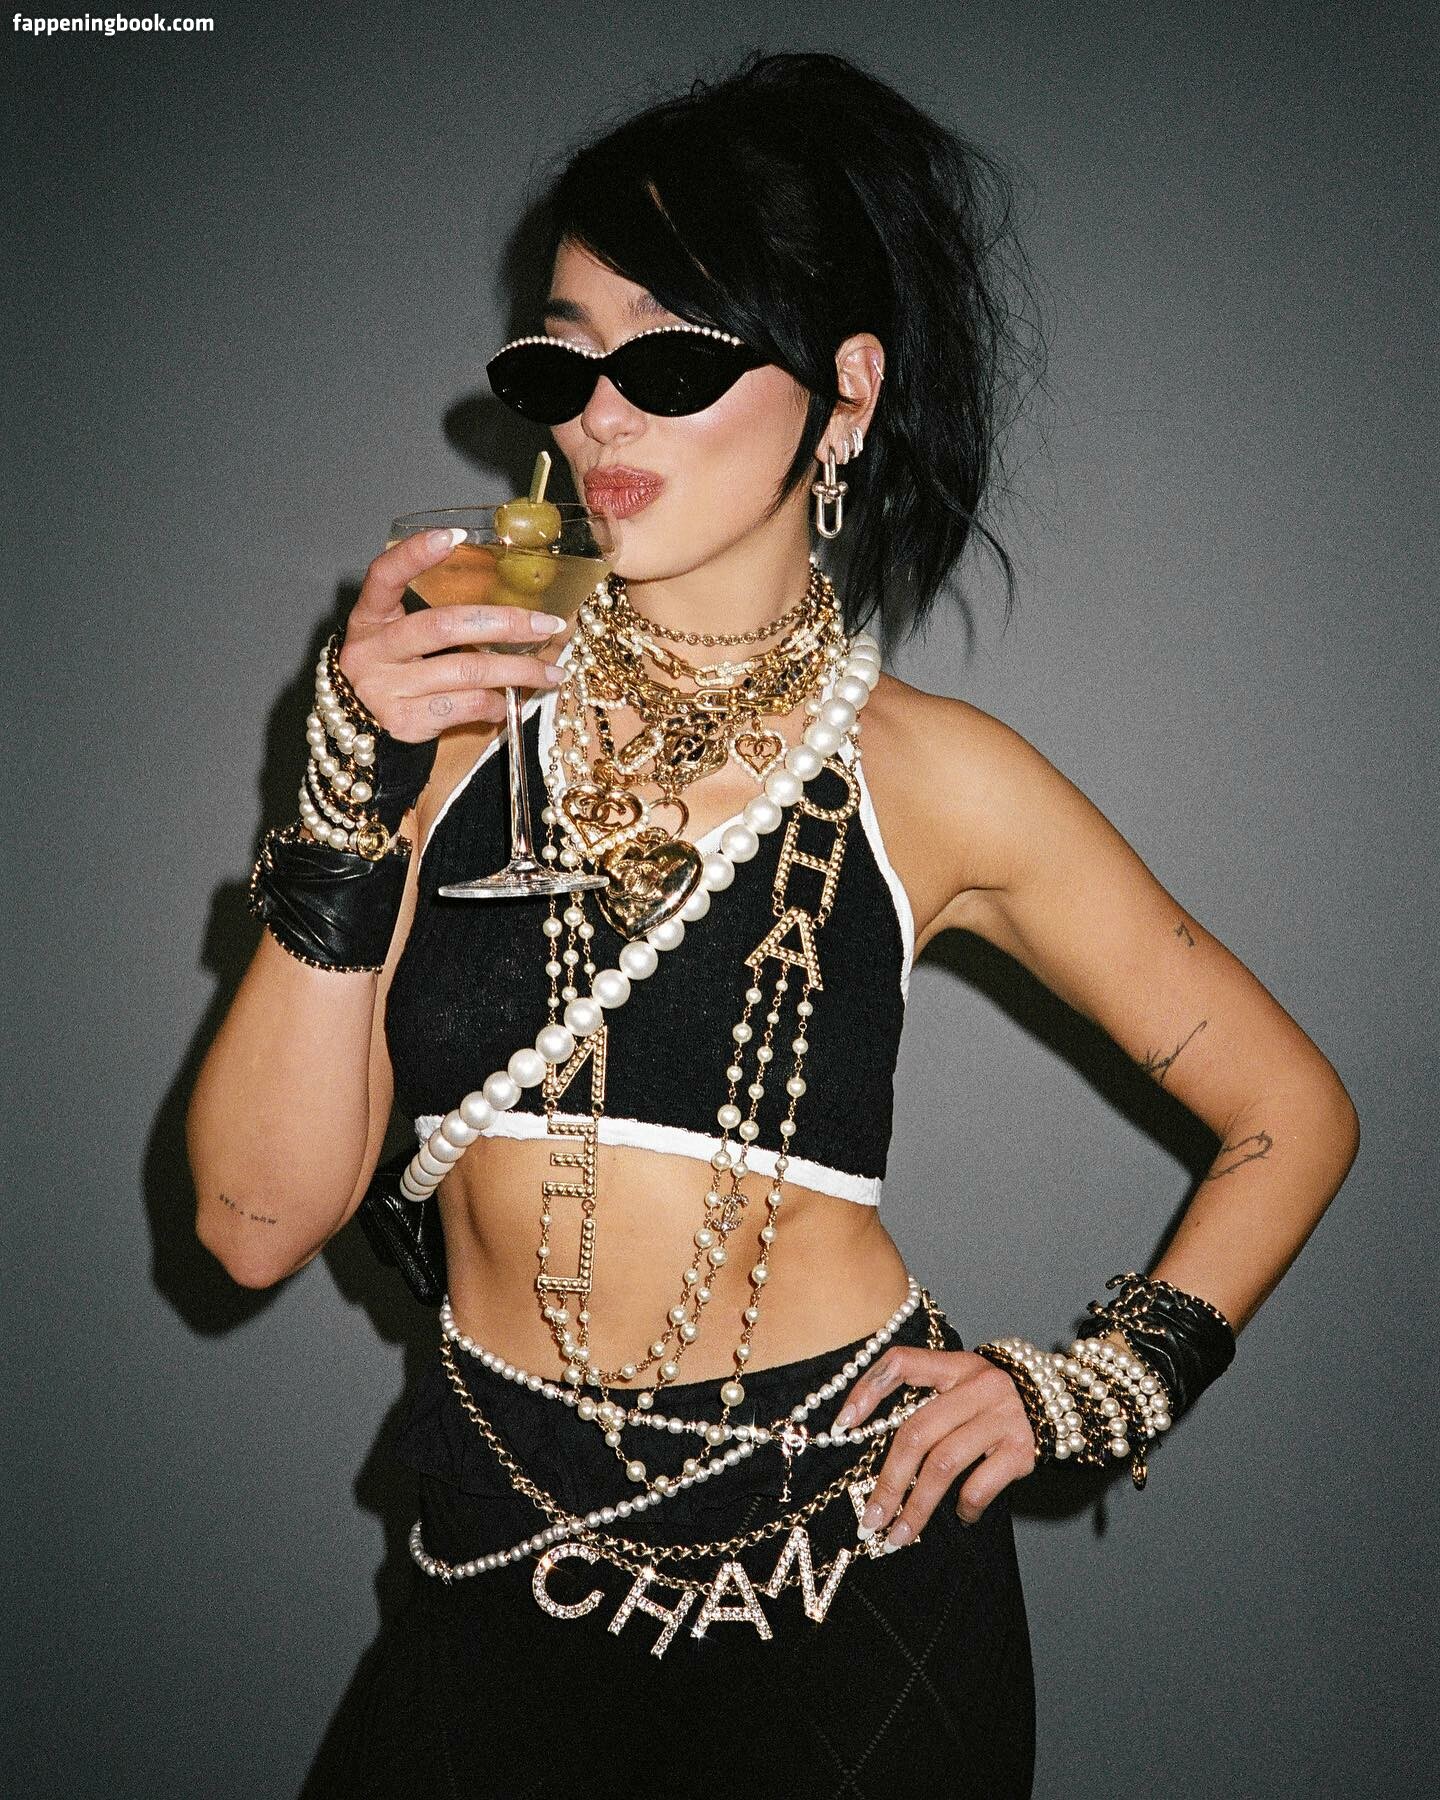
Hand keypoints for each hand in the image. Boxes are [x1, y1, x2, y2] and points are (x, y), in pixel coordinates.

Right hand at [338, 528, 569, 742]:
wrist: (360, 724)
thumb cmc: (396, 669)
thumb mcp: (402, 635)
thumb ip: (442, 618)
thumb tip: (520, 613)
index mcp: (370, 617)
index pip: (384, 576)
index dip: (415, 555)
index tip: (455, 536)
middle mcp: (372, 650)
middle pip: (443, 626)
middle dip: (505, 623)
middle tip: (547, 625)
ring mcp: (386, 687)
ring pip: (465, 671)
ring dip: (517, 671)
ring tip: (550, 674)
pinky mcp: (405, 721)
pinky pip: (465, 706)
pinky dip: (495, 703)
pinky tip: (507, 702)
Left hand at [832, 1345, 1038, 1546]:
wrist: (1054, 1404)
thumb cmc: (987, 1404)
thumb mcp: (957, 1387)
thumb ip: (923, 1405)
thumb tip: (866, 1443)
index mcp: (953, 1365)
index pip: (901, 1364)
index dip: (868, 1389)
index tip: (842, 1426)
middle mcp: (978, 1385)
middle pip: (918, 1432)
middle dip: (889, 1482)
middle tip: (870, 1520)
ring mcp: (1002, 1416)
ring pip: (944, 1464)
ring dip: (917, 1507)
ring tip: (898, 1535)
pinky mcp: (1022, 1449)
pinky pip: (980, 1485)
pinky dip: (963, 1507)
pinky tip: (960, 1516)